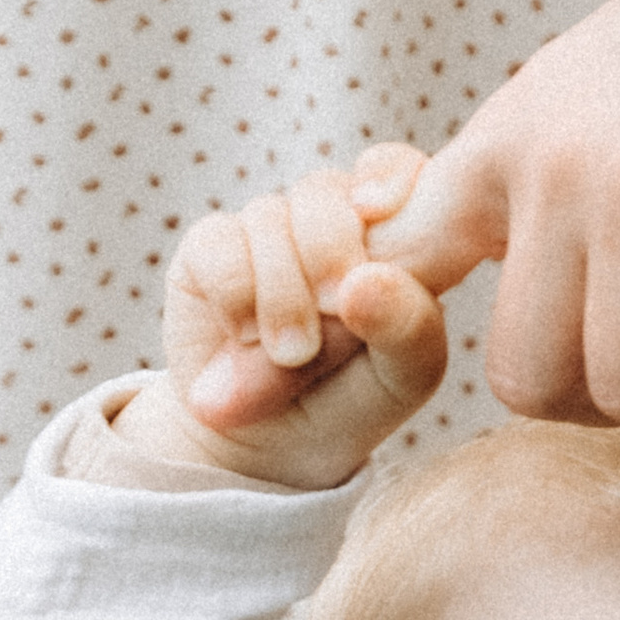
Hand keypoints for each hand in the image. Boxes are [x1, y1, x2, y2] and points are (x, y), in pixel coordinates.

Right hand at [114, 150, 449, 493]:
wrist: (271, 449)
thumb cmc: (352, 403)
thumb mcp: (403, 380)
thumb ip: (410, 329)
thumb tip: (365, 281)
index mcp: (387, 232)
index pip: (394, 170)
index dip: (387, 181)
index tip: (377, 218)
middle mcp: (326, 219)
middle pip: (324, 192)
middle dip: (328, 256)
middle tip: (331, 315)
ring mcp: (266, 229)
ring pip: (270, 218)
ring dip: (282, 296)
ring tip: (289, 357)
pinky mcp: (209, 249)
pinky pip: (218, 244)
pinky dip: (236, 296)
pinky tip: (245, 339)